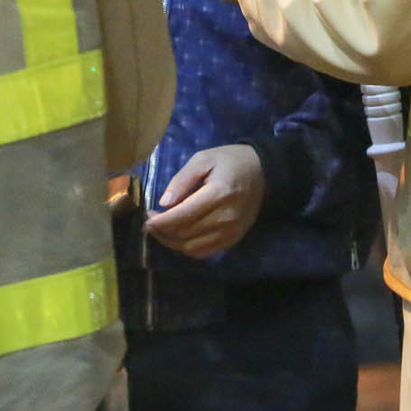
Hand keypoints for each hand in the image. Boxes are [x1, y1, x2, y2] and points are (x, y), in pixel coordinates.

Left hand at [144, 145, 265, 258]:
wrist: (263, 172)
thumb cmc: (230, 161)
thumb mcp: (203, 159)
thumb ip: (182, 180)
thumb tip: (164, 203)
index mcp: (218, 194)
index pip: (182, 216)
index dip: (160, 221)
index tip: (146, 217)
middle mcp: (226, 217)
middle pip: (185, 234)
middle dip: (162, 231)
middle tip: (149, 222)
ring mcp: (232, 232)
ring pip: (193, 247)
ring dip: (172, 243)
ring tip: (161, 231)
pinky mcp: (234, 239)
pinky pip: (205, 252)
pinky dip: (187, 248)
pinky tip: (178, 237)